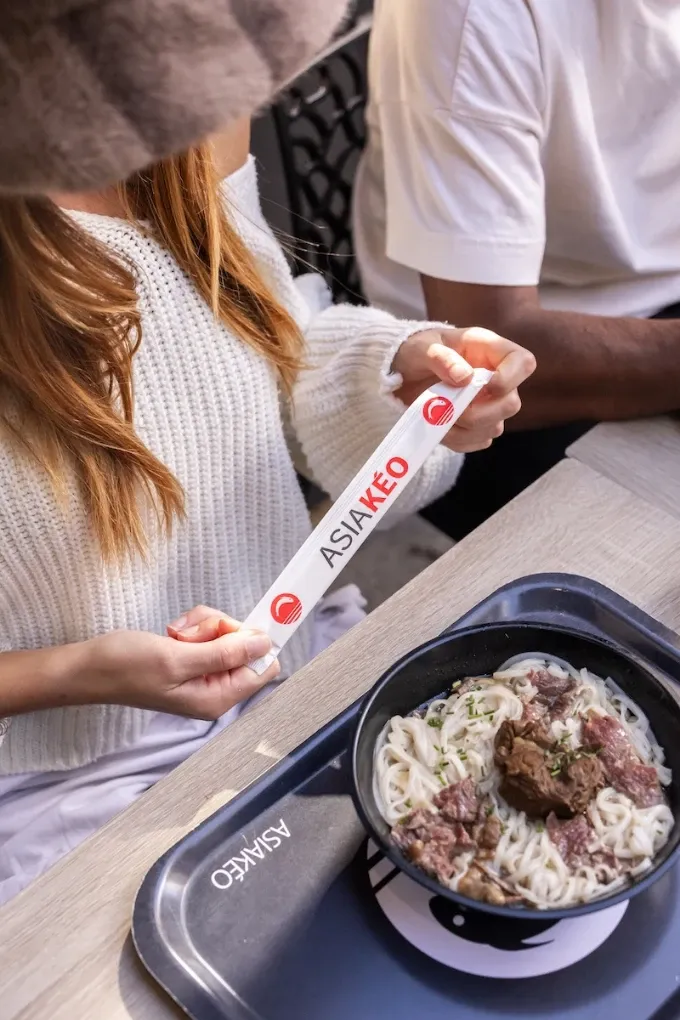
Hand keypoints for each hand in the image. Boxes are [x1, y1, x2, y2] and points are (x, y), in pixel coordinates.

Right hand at [79, 614, 278, 719]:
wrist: (89, 666)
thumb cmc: (127, 666)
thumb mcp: (178, 658)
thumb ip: (224, 653)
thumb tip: (265, 644)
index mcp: (217, 698)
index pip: (264, 667)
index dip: (255, 641)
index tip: (239, 622)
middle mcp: (216, 689)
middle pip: (246, 645)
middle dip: (220, 629)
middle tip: (190, 634)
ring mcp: (205, 672)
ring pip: (226, 633)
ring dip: (202, 625)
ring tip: (175, 635)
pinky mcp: (194, 658)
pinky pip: (209, 632)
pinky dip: (193, 626)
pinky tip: (172, 634)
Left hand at [392, 326, 535, 451]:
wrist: (404, 373)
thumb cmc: (418, 351)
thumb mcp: (422, 347)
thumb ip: (442, 358)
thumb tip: (465, 377)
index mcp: (490, 350)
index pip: (523, 363)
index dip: (511, 378)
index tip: (486, 386)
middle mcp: (496, 379)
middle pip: (511, 404)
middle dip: (479, 412)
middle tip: (448, 407)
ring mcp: (489, 405)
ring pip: (495, 427)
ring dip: (463, 428)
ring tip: (436, 416)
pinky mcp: (478, 426)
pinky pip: (478, 441)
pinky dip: (457, 439)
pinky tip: (439, 427)